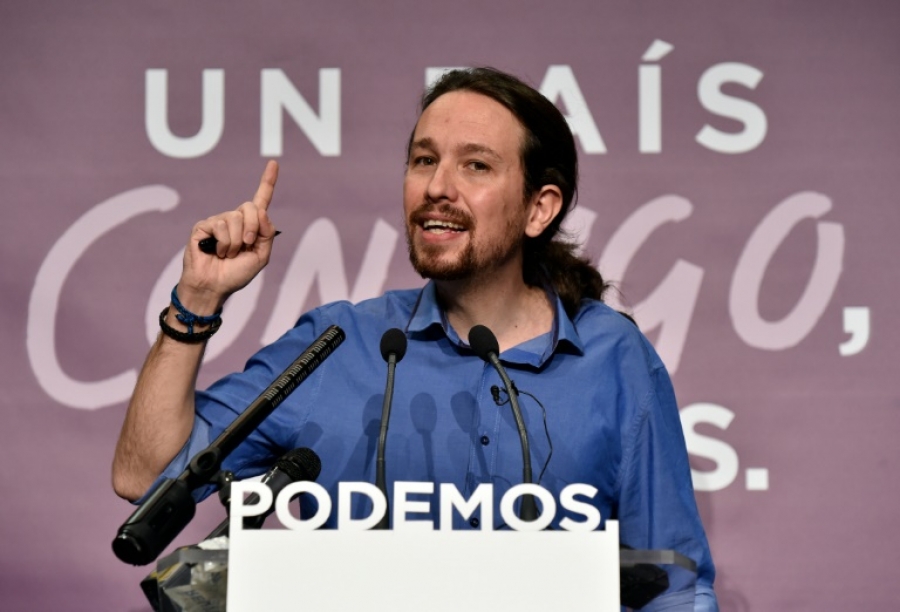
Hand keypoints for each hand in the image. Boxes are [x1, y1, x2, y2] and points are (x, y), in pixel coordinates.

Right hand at [178, 160, 279, 310]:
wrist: (214, 286)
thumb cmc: (236, 274)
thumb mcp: (261, 256)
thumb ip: (267, 234)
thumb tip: (261, 211)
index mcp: (251, 226)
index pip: (261, 200)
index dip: (268, 182)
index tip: (274, 163)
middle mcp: (235, 219)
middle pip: (250, 207)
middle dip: (253, 228)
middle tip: (245, 245)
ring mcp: (218, 221)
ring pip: (235, 219)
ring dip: (236, 242)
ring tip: (228, 254)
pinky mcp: (203, 226)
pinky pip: (220, 226)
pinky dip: (223, 243)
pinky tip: (216, 252)